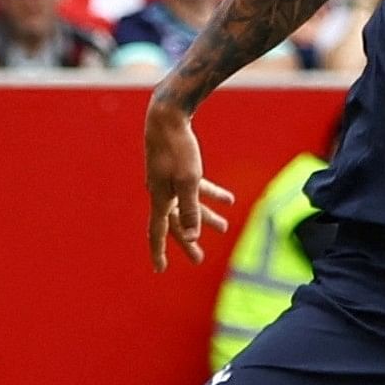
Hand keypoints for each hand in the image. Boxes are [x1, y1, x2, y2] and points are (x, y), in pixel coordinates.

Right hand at [143, 98, 234, 270]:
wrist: (167, 115)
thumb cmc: (177, 147)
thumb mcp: (188, 180)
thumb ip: (190, 209)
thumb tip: (191, 235)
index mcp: (160, 198)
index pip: (157, 232)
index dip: (159, 252)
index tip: (160, 269)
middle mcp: (162, 192)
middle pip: (175, 223)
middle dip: (188, 241)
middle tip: (199, 259)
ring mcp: (169, 180)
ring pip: (188, 205)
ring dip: (206, 217)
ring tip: (224, 227)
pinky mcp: (178, 168)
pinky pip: (196, 187)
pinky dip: (211, 194)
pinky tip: (228, 199)